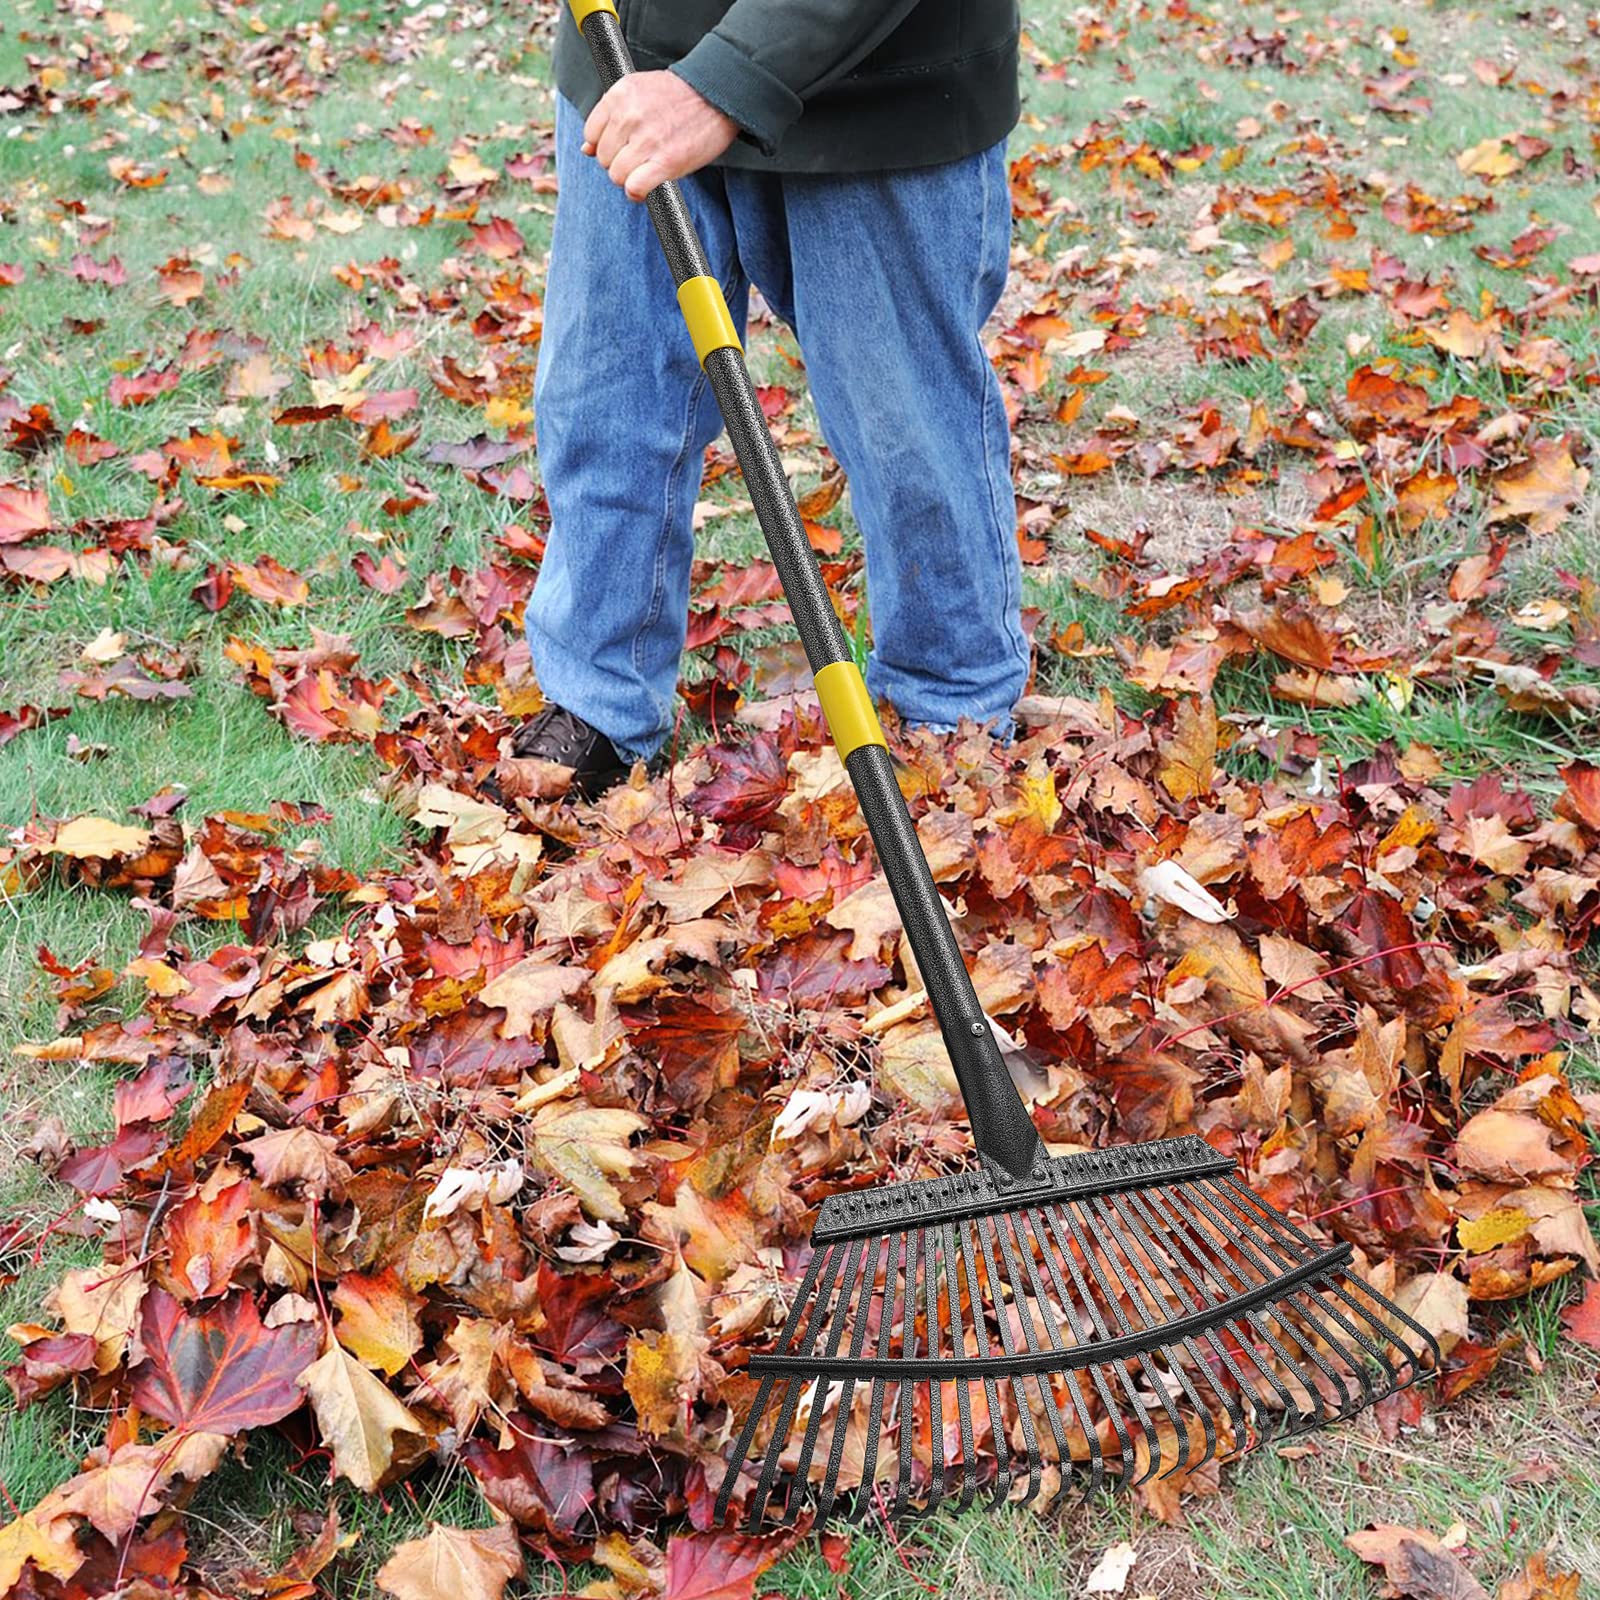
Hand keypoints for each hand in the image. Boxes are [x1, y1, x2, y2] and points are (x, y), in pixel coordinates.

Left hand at [583, 71, 738, 200]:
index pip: (591, 134)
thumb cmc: (679, 96)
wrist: (716, 94)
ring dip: (630, 178)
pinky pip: (634, 188)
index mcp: (619, 95)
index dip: (606, 145)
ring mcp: (647, 140)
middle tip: (641, 156)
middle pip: (604, 158)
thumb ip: (611, 116)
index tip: (622, 146)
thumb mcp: (639, 92)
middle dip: (619, 162)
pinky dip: (637, 193)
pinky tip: (646, 187)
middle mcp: (629, 116)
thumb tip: (586, 149)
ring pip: (617, 175)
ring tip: (647, 169)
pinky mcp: (665, 162)